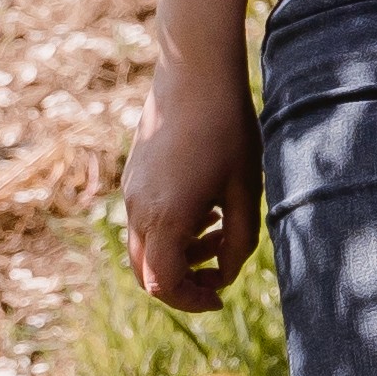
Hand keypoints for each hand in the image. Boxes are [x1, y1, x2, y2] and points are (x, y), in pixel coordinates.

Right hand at [123, 58, 261, 309]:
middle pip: (147, 273)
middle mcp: (138, 210)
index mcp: (166, 219)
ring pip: (144, 247)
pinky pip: (143, 221)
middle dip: (183, 283)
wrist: (195, 75)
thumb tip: (225, 275)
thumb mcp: (245, 191)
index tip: (220, 297)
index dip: (193, 300)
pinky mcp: (133, 177)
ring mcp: (131, 192)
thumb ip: (238, 242)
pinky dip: (168, 230)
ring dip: (177, 254)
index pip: (166, 286)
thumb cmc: (228, 131)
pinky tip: (205, 207)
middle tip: (218, 273)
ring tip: (219, 233)